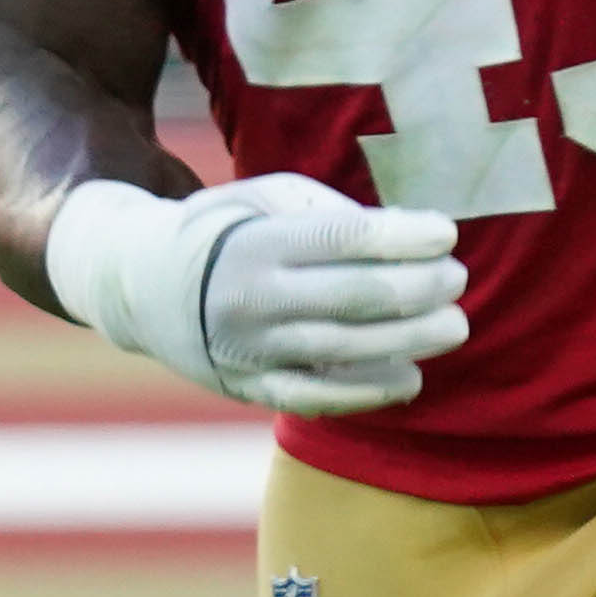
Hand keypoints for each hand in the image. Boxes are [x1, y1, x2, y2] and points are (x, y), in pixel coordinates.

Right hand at [42, 171, 467, 413]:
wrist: (139, 285)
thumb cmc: (226, 232)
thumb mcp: (264, 199)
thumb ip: (333, 214)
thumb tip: (411, 237)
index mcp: (254, 242)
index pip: (344, 239)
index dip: (405, 237)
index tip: (445, 233)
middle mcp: (248, 297)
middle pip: (355, 296)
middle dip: (421, 288)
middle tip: (456, 280)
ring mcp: (247, 348)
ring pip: (344, 350)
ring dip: (411, 340)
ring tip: (453, 326)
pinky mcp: (246, 386)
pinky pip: (314, 397)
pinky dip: (366, 393)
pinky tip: (409, 378)